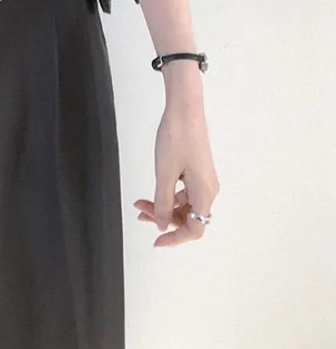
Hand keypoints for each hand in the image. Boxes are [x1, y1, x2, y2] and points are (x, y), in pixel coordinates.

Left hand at [133, 100, 219, 248]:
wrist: (185, 108)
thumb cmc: (176, 137)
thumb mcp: (164, 174)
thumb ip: (163, 202)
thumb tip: (162, 225)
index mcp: (204, 193)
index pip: (195, 230)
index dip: (175, 239)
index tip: (156, 241)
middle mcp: (208, 189)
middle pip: (189, 218)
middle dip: (164, 220)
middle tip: (140, 213)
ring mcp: (203, 179)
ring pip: (184, 205)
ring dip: (164, 207)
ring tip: (141, 204)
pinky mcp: (197, 170)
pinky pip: (184, 192)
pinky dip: (168, 195)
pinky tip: (153, 191)